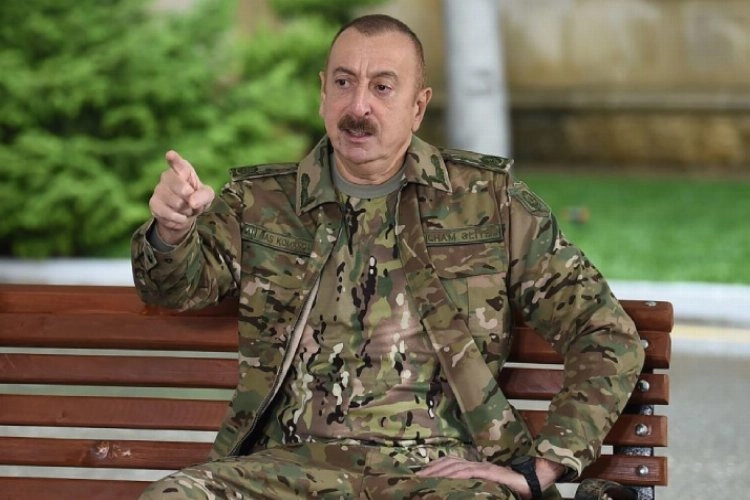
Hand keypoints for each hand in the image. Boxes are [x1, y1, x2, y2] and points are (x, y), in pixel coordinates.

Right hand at [149, 150, 214, 244]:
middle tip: (192, 201)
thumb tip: (191, 202)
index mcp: (183, 170)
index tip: (170, 155)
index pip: (178, 163)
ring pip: (176, 202)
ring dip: (186, 210)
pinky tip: (180, 216)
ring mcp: (159, 189)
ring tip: (186, 209)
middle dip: (189, 196)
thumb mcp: (207, 196)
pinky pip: (168, 212)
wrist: (184, 216)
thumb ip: (203, 195)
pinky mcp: (154, 203)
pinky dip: (179, 218)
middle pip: (179, 185)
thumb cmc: (197, 199)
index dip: (174, 159)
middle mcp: (168, 176)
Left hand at [415, 456, 530, 498]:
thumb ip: (472, 486)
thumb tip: (456, 490)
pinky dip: (457, 473)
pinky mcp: (489, 473)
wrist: (529, 482)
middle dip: (432, 467)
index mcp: (473, 466)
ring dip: (440, 470)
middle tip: (417, 475)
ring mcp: (482, 467)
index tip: (421, 472)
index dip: (435, 465)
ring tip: (427, 476)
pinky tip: (448, 476)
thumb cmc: (509, 486)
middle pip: (449, 462)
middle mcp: (475, 464)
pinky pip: (470, 472)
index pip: (450, 462)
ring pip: (456, 465)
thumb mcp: (486, 486)